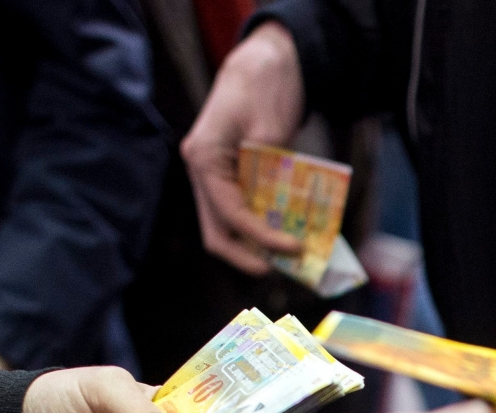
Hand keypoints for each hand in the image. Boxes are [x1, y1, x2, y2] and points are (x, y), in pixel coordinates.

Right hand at [181, 21, 306, 273]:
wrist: (264, 61)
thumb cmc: (266, 86)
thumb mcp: (272, 127)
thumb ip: (271, 169)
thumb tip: (282, 217)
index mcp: (204, 157)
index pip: (229, 213)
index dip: (261, 237)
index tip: (294, 249)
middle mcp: (202, 169)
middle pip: (217, 231)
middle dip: (249, 255)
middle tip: (285, 267)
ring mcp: (213, 173)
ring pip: (226, 225)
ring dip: (255, 244)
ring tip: (289, 257)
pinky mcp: (229, 175)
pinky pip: (241, 209)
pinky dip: (261, 225)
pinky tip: (287, 233)